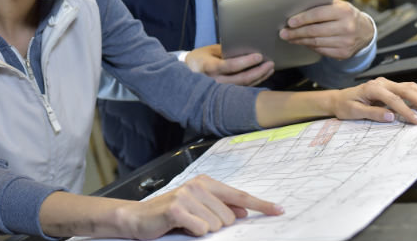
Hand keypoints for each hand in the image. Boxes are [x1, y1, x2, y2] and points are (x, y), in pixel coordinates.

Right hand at [117, 174, 282, 237]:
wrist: (138, 217)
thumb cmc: (169, 214)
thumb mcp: (197, 207)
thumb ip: (220, 207)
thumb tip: (243, 211)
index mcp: (205, 182)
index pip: (239, 195)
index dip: (260, 204)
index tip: (278, 210)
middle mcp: (197, 185)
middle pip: (229, 217)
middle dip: (216, 226)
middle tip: (195, 222)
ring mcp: (186, 195)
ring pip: (217, 225)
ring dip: (203, 230)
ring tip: (186, 224)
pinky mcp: (177, 209)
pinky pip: (202, 230)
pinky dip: (194, 234)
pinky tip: (181, 227)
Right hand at [185, 45, 273, 85]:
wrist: (189, 72)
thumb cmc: (201, 57)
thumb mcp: (210, 50)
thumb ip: (226, 51)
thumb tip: (247, 47)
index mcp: (209, 67)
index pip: (230, 66)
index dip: (246, 62)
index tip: (259, 56)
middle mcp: (215, 81)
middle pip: (241, 79)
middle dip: (258, 71)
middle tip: (270, 63)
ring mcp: (220, 89)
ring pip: (244, 86)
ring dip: (259, 77)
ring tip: (270, 68)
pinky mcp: (225, 93)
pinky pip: (243, 88)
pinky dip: (255, 82)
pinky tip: (263, 75)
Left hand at [279, 0, 373, 58]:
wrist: (365, 31)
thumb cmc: (345, 14)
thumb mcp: (338, 4)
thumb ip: (323, 1)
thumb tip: (299, 1)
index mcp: (344, 11)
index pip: (318, 14)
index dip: (302, 18)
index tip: (289, 22)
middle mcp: (347, 27)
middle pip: (314, 31)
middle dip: (296, 32)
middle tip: (283, 33)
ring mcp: (346, 42)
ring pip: (316, 42)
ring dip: (300, 40)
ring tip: (289, 38)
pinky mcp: (344, 53)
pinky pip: (321, 50)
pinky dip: (310, 46)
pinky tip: (302, 43)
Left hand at [330, 77, 416, 124]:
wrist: (338, 99)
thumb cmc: (344, 105)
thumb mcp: (354, 112)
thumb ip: (372, 113)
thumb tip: (390, 116)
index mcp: (372, 88)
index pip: (394, 100)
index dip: (406, 111)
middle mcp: (380, 83)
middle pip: (405, 90)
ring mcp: (385, 83)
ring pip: (409, 86)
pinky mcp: (388, 87)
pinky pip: (406, 88)